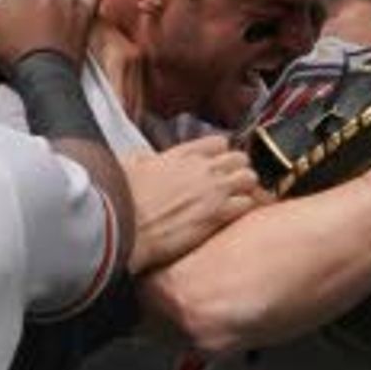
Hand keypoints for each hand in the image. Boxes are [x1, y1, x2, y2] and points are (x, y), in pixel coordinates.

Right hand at [124, 139, 262, 270]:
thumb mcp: (129, 165)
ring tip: (234, 205)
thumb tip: (143, 159)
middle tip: (230, 189)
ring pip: (250, 179)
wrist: (121, 227)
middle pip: (240, 158)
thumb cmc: (121, 201)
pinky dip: (244, 211)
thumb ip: (144, 158)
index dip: (221, 155)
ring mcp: (213, 190)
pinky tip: (232, 221)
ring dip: (245, 190)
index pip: (219, 143)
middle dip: (237, 172)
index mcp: (182, 155)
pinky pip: (248, 204)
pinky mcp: (218, 214)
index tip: (217, 168)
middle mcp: (202, 167)